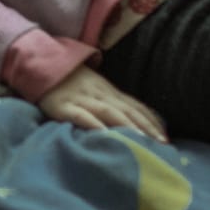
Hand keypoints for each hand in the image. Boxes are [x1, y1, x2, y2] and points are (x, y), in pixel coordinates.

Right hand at [35, 64, 169, 142]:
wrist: (42, 65)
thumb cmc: (72, 84)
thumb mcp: (97, 91)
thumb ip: (115, 106)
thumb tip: (139, 123)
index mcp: (109, 92)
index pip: (136, 106)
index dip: (152, 122)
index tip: (167, 139)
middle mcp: (100, 94)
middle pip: (127, 110)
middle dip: (146, 127)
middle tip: (162, 145)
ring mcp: (82, 99)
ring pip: (109, 112)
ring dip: (127, 126)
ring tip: (141, 142)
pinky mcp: (64, 106)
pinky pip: (80, 115)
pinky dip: (93, 124)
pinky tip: (103, 135)